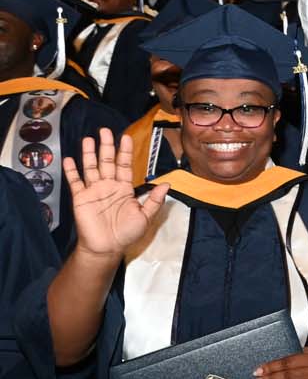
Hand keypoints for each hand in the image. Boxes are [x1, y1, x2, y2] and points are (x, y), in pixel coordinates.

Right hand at [63, 131, 167, 258]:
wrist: (107, 247)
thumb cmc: (127, 233)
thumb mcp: (145, 217)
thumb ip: (155, 200)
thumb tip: (167, 184)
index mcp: (124, 188)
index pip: (125, 165)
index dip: (125, 151)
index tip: (125, 137)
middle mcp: (109, 185)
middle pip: (107, 162)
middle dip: (106, 146)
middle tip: (104, 130)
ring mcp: (94, 190)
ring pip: (91, 168)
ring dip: (89, 154)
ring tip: (88, 139)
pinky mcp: (81, 198)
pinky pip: (75, 182)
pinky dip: (72, 171)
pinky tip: (70, 159)